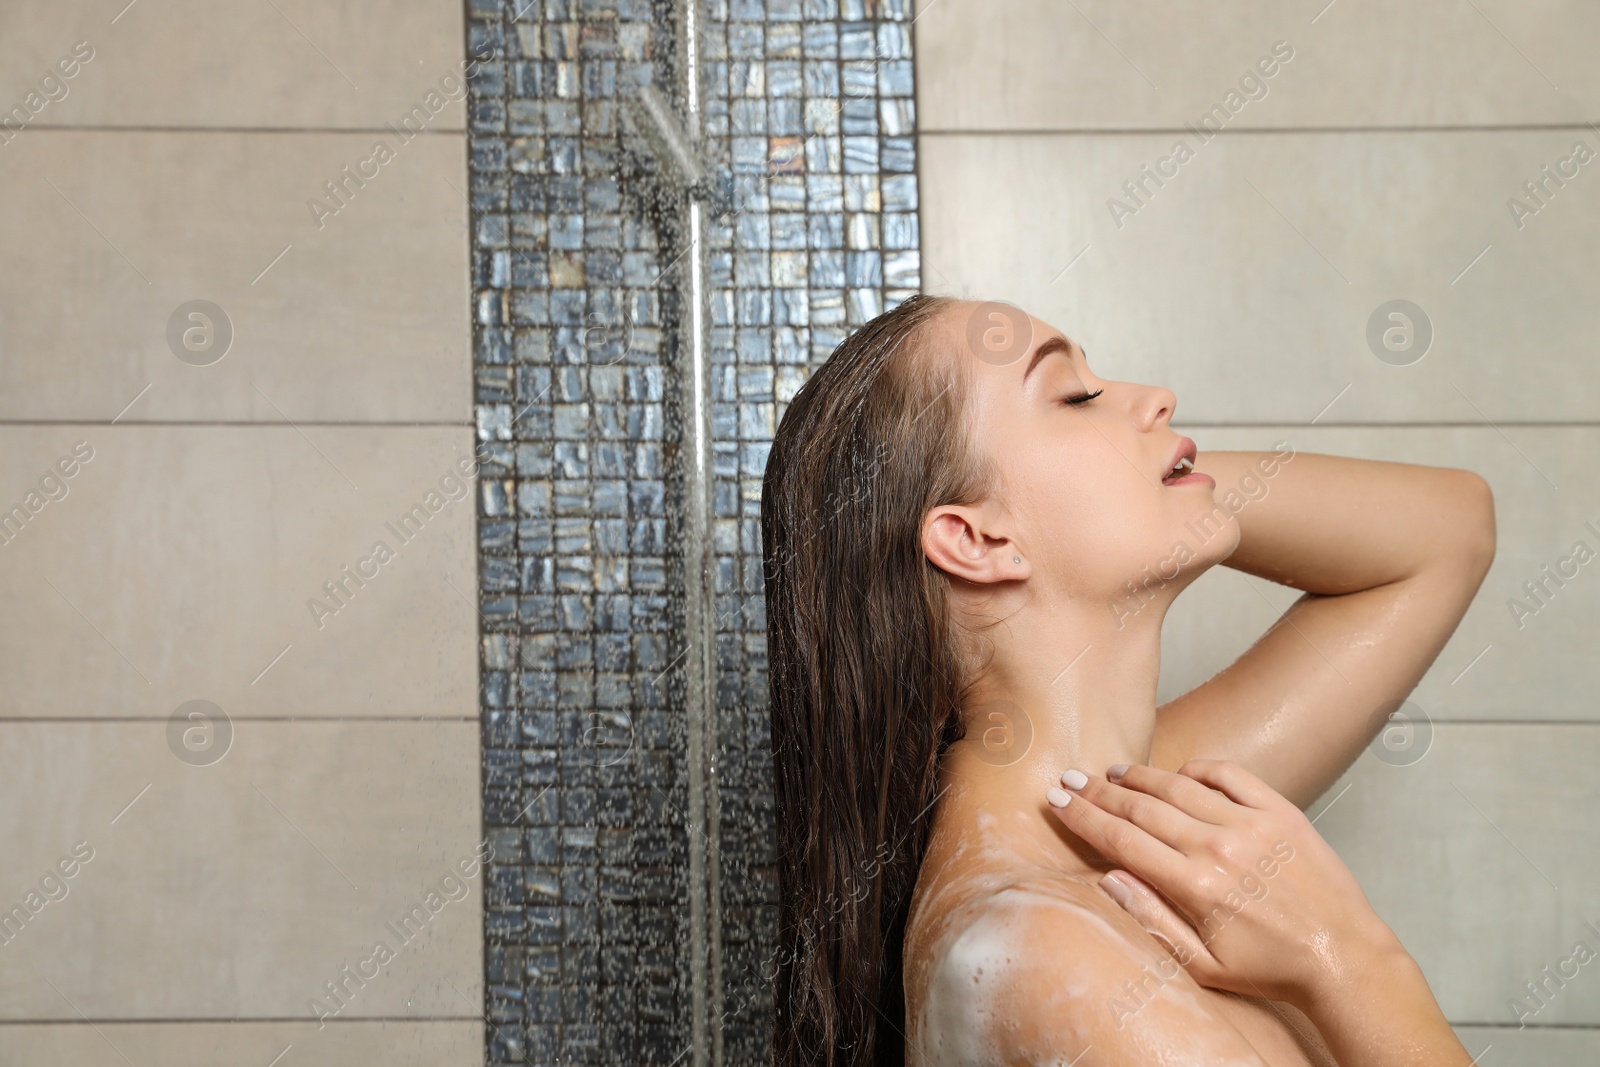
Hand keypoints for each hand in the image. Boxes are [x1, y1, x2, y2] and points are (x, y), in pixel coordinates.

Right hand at [1046, 759, 1403, 1007]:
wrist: (1343, 956)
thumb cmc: (1270, 967)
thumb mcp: (1203, 965)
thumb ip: (1152, 919)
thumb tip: (1109, 879)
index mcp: (1195, 887)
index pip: (1121, 841)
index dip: (1083, 817)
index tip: (1058, 800)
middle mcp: (1219, 848)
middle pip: (1142, 808)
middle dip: (1099, 792)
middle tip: (1071, 777)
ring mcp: (1252, 825)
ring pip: (1179, 787)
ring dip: (1140, 776)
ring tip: (1113, 771)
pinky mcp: (1281, 812)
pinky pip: (1230, 774)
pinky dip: (1198, 768)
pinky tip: (1178, 773)